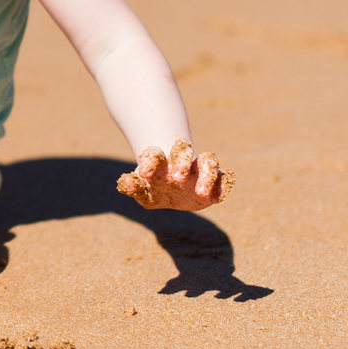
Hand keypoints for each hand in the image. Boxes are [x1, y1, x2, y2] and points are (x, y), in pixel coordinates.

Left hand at [116, 139, 232, 210]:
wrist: (173, 190)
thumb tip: (124, 182)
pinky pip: (223, 177)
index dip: (150, 162)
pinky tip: (216, 198)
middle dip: (182, 161)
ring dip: (206, 175)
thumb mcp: (143, 192)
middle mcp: (182, 160)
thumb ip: (134, 187)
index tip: (144, 174)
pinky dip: (222, 185)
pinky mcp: (214, 179)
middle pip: (184, 150)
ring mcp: (200, 169)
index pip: (155, 154)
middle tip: (177, 178)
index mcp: (160, 160)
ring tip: (201, 193)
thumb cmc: (154, 188)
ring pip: (208, 161)